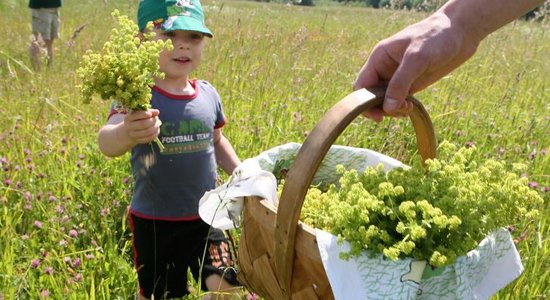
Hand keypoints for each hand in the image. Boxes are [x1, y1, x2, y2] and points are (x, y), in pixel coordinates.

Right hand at [121, 109, 161, 144]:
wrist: (128, 132)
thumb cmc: (136, 120)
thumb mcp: (139, 114)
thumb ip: (148, 111)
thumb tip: (157, 112)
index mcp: (128, 118)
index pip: (136, 115)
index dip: (145, 114)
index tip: (150, 114)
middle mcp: (129, 126)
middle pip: (143, 124)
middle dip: (152, 121)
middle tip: (157, 118)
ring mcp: (133, 135)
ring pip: (147, 132)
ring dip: (155, 127)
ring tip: (158, 123)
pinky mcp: (139, 141)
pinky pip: (149, 138)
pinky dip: (155, 133)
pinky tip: (157, 130)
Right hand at [353, 11, 479, 121]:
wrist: (460, 33)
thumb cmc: (436, 38)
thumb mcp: (417, 58)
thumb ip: (400, 83)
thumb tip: (388, 109)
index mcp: (379, 58)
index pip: (361, 85)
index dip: (364, 102)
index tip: (378, 116)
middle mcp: (384, 68)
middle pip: (371, 96)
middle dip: (382, 108)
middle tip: (399, 111)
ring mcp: (397, 77)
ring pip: (385, 101)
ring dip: (393, 110)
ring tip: (408, 108)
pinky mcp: (410, 83)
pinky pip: (398, 100)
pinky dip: (402, 108)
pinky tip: (411, 107)